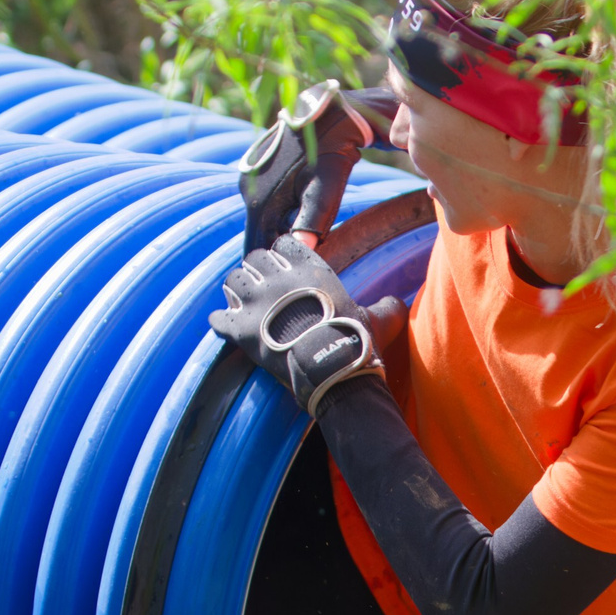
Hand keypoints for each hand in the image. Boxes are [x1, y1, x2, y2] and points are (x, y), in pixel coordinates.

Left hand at [208, 234, 403, 416]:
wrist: (332, 369)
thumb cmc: (356, 342)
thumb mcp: (380, 319)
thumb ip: (386, 307)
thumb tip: (397, 303)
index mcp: (309, 269)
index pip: (282, 245)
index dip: (280, 256)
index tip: (283, 269)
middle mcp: (278, 278)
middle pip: (253, 259)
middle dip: (255, 271)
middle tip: (259, 288)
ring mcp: (256, 303)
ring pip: (232, 282)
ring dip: (235, 292)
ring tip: (241, 305)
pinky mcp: (241, 329)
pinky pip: (218, 317)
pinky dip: (220, 321)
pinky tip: (224, 325)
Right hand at [238, 80, 395, 252]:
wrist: (331, 113)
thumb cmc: (331, 153)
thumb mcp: (325, 189)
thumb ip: (311, 222)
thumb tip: (301, 250)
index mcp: (259, 200)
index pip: (255, 246)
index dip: (270, 263)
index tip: (285, 275)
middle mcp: (248, 189)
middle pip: (259, 233)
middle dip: (277, 246)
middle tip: (303, 258)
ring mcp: (252, 177)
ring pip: (264, 217)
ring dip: (281, 229)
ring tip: (306, 234)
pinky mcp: (259, 169)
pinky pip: (267, 201)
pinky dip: (281, 212)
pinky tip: (302, 209)